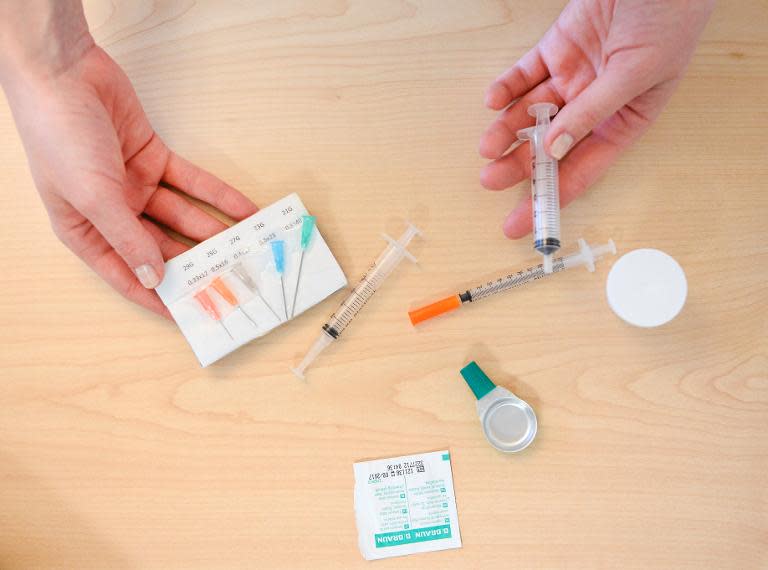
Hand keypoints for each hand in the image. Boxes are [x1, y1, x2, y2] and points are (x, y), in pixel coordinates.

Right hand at [3, 43, 257, 317]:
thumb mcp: (93, 196)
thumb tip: (153, 278)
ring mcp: (135, 185)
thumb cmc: (59, 136)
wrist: (63, 71)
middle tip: (230, 280)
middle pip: (161, 248)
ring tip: (246, 249)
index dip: (158, 298)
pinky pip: (193, 183)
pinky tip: (244, 211)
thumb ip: (127, 238)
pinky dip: (218, 196)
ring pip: (182, 216)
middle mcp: (112, 213)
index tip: (191, 315)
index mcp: (86, 231)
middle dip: (195, 264)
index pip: (127, 275)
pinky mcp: (154, 158)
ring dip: (212, 231)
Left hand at [479, 0, 713, 237]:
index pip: (581, 171)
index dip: (550, 199)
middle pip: (548, 146)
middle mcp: (594, 106)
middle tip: (490, 179)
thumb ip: (593, 111)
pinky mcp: (556, 49)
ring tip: (486, 145)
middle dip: (519, 166)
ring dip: (506, 129)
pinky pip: (525, 74)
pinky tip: (493, 99)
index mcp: (623, 122)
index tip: (519, 225)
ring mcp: (573, 77)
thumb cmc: (670, 20)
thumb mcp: (636, 72)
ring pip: (531, 113)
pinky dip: (507, 87)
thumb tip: (554, 147)